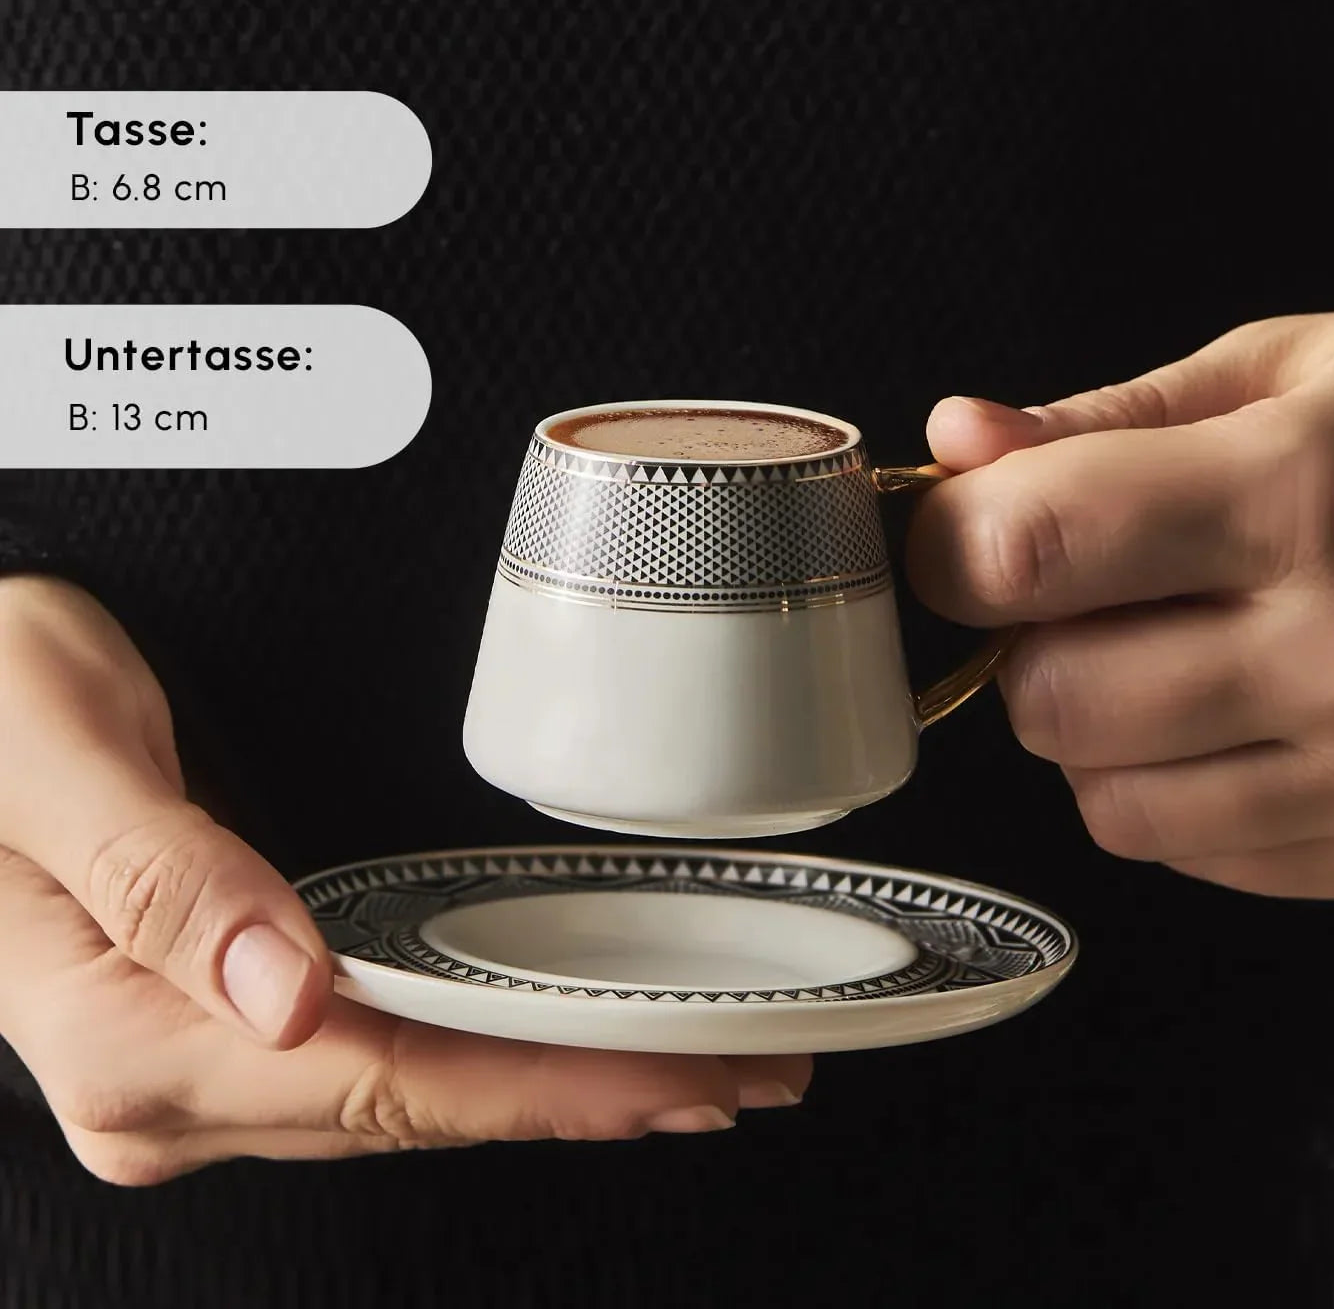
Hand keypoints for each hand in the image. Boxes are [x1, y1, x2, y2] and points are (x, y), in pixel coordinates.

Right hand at [0, 576, 808, 1183]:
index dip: (544, 1087)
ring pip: (413, 1095)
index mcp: (127, 1032)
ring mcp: (197, 1066)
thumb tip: (284, 986)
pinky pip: (384, 1060)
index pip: (386, 1079)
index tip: (676, 1078)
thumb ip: (163, 872)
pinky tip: (552, 1049)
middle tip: (739, 1072)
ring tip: (686, 1069)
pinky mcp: (223, 1028)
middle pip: (422, 1106)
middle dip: (589, 1095)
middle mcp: (167, 1079)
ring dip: (553, 1084)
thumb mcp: (54, 753)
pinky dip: (487, 1058)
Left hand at [907, 309, 1333, 897]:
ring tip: (1185, 650)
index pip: (1025, 549)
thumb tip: (957, 444)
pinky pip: (1191, 852)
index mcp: (1306, 495)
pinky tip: (1248, 717)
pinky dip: (1175, 791)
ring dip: (1100, 728)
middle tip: (1101, 590)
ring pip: (1105, 797)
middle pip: (1048, 697)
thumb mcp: (1306, 371)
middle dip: (1035, 641)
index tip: (966, 530)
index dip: (952, 543)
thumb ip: (1108, 417)